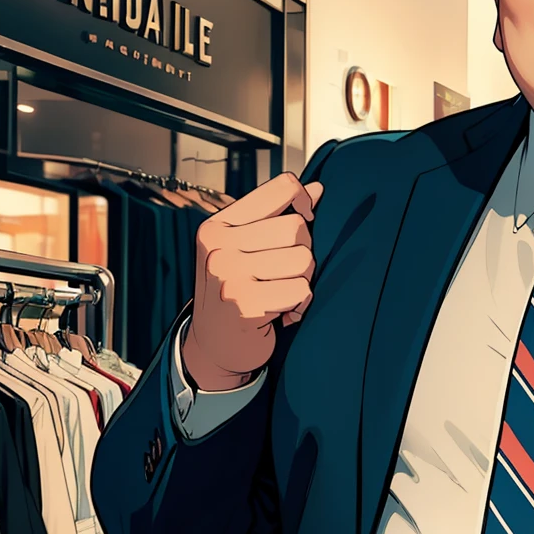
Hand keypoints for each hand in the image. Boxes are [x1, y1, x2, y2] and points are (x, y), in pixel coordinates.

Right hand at [182, 174, 322, 391]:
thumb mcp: (248, 248)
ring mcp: (228, 275)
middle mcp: (218, 246)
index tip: (305, 219)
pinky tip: (280, 312)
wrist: (215, 345)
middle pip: (297, 228)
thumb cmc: (238, 292)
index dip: (304, 201)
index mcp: (218, 225)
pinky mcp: (244, 304)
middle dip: (303, 252)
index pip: (281, 188)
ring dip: (302, 281)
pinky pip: (301, 291)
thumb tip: (318, 189)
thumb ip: (278, 217)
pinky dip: (299, 304)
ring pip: (304, 260)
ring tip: (280, 293)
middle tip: (284, 273)